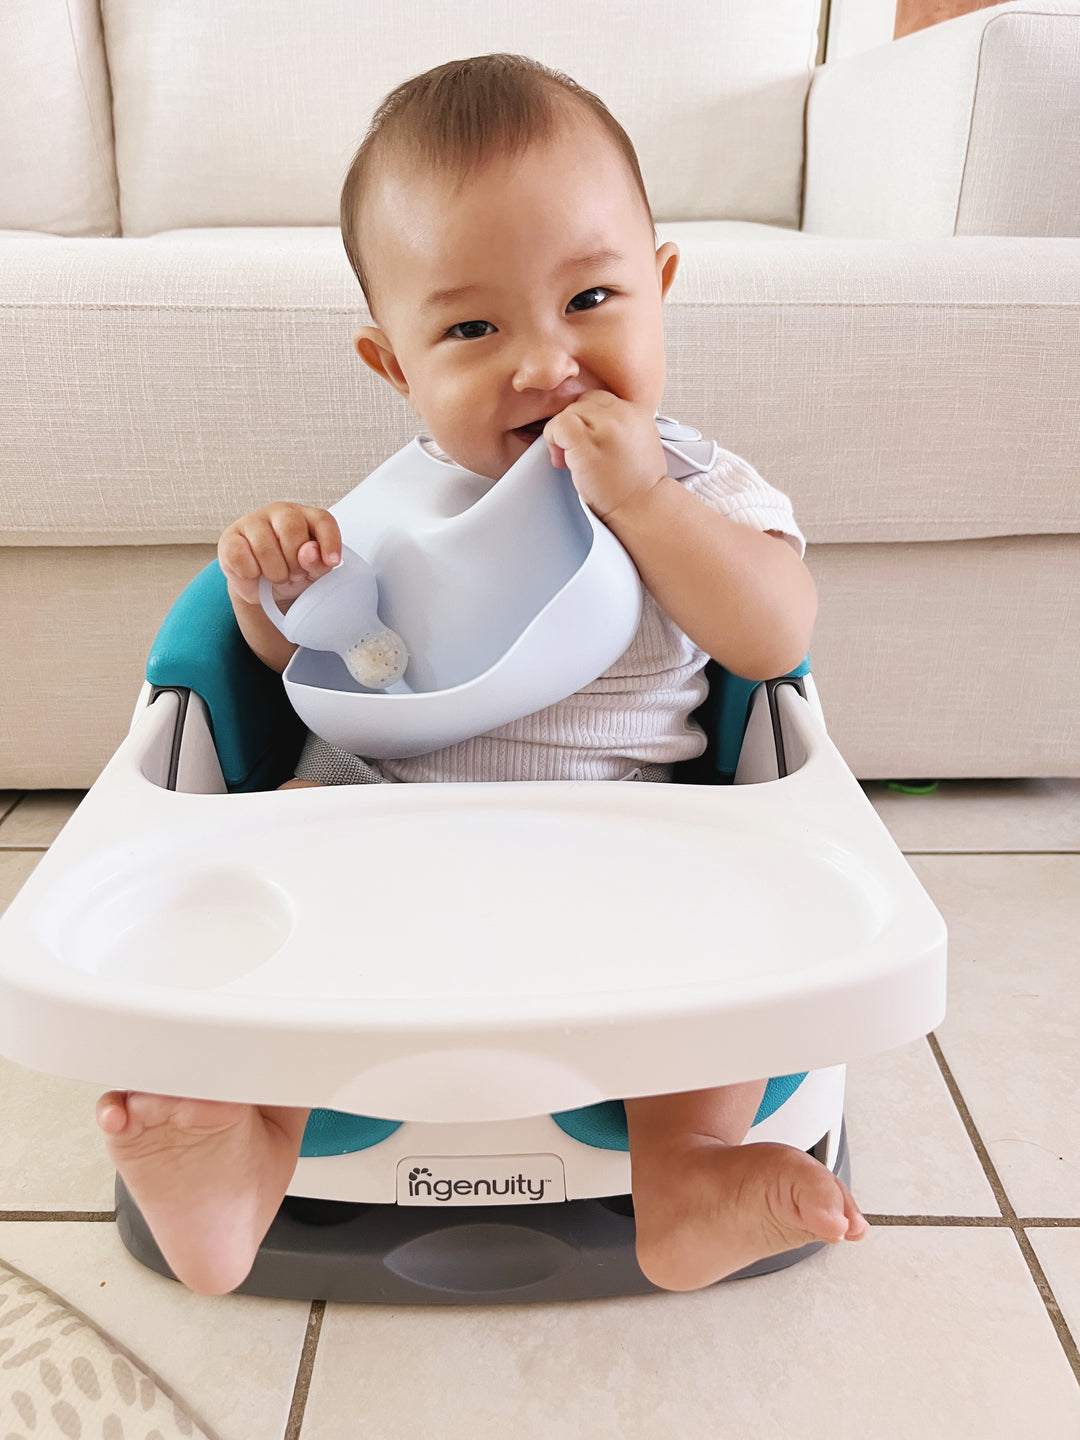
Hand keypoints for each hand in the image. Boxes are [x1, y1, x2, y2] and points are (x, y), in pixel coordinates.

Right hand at [218, 503, 341, 607]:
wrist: (262, 587)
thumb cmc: (291, 571)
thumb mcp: (312, 571)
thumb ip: (318, 562)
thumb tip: (310, 552)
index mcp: (306, 516)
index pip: (323, 520)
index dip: (329, 541)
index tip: (332, 561)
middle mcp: (279, 512)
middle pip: (292, 528)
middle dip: (296, 561)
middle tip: (294, 574)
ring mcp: (252, 521)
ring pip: (265, 545)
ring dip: (274, 572)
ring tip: (276, 576)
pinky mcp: (230, 538)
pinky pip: (241, 556)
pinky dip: (250, 574)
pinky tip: (255, 575)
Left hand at [542, 392, 667, 519]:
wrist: (643, 509)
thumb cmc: (638, 485)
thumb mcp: (640, 442)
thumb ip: (620, 426)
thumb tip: (591, 422)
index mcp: (636, 411)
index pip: (599, 400)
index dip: (587, 420)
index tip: (587, 442)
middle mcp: (623, 414)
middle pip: (583, 403)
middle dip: (574, 426)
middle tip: (575, 453)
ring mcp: (606, 428)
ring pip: (568, 412)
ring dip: (562, 435)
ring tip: (569, 461)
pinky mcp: (588, 444)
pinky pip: (558, 425)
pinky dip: (552, 440)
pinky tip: (562, 460)